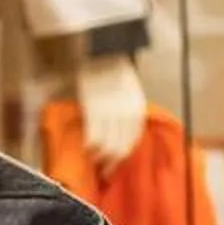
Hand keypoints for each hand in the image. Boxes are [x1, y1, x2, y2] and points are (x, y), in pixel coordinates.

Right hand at [75, 54, 147, 170]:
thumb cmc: (112, 71)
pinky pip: (94, 136)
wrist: (100, 53)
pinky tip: (86, 148)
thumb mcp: (128, 93)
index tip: (115, 166)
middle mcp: (128, 114)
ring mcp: (112, 113)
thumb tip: (119, 133)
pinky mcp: (95, 109)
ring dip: (100, 157)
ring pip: (108, 146)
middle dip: (112, 163)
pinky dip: (90, 146)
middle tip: (104, 171)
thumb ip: (126, 113)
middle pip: (122, 148)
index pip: (133, 141)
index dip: (123, 157)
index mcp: (137, 110)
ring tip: (94, 161)